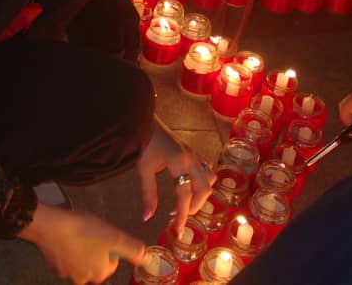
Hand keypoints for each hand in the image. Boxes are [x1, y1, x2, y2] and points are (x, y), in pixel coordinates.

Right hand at [20, 204, 145, 284]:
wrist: (50, 226)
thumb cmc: (84, 230)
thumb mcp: (115, 236)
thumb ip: (133, 250)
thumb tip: (147, 260)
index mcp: (100, 273)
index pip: (112, 263)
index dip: (110, 246)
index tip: (104, 235)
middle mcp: (83, 279)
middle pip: (95, 263)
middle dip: (95, 249)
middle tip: (91, 232)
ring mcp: (66, 274)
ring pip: (80, 261)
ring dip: (81, 249)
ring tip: (79, 233)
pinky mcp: (53, 265)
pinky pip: (65, 258)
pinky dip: (67, 248)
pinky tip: (67, 236)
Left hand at [136, 119, 215, 234]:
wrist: (143, 120)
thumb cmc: (142, 143)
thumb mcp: (143, 169)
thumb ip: (148, 194)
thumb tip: (147, 217)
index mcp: (179, 163)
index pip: (185, 196)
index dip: (182, 216)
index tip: (177, 231)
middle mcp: (191, 158)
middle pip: (203, 189)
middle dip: (194, 207)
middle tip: (179, 217)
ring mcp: (193, 154)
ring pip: (209, 178)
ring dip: (201, 193)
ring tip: (186, 202)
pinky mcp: (191, 151)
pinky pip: (206, 168)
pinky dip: (203, 180)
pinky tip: (190, 185)